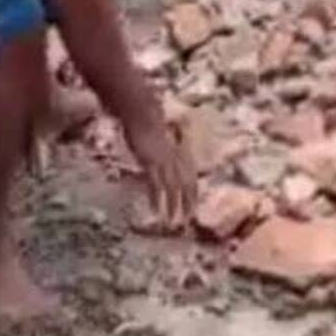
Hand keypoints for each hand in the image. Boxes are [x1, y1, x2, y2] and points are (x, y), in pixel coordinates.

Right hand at [125, 113, 196, 231]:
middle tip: (188, 220)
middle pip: (187, 184)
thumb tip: (161, 158)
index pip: (191, 176)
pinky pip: (156, 185)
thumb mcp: (159, 139)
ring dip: (174, 206)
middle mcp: (176, 158)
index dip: (193, 191)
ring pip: (174, 188)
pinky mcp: (151, 163)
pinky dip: (157, 199)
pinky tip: (156, 211)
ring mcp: (164, 160)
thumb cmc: (148, 123)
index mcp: (179, 152)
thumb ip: (163, 150)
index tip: (193, 206)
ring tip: (174, 223)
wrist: (142, 112)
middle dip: (188, 202)